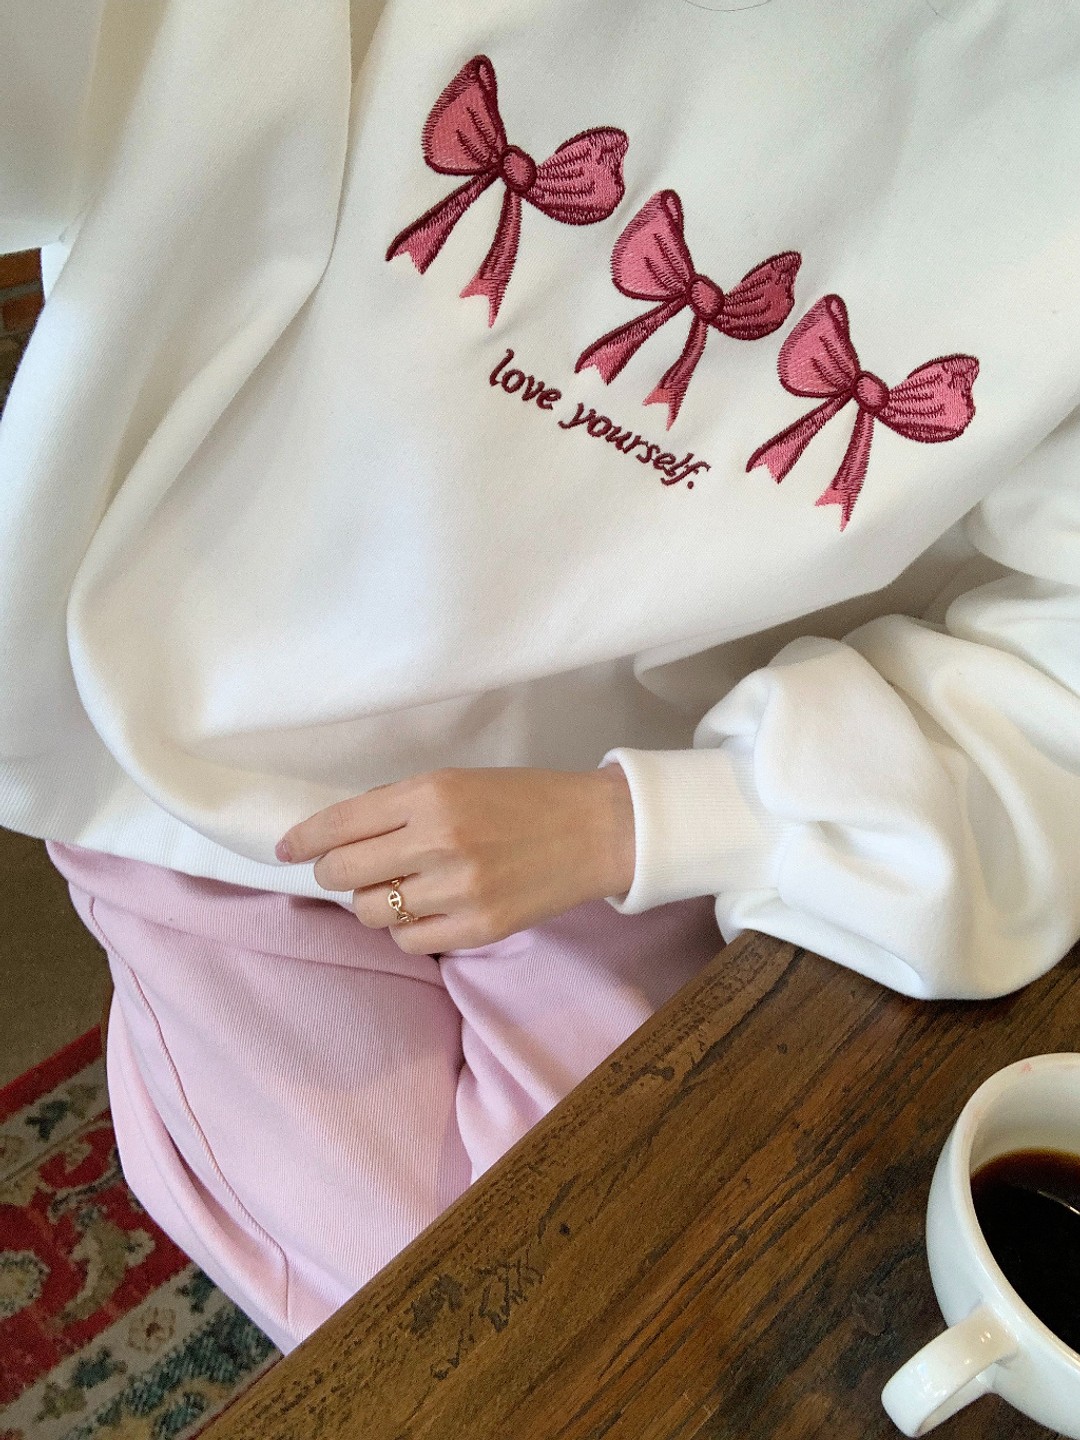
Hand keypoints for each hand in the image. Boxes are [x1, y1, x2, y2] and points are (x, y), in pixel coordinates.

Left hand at [275, 765, 635, 952]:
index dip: (303, 839)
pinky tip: (426, 908)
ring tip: (398, 887)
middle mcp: (438, 841)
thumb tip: (338, 835)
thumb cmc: (522, 799)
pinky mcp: (477, 928)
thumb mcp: (457, 781)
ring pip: (371, 912)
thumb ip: (399, 806)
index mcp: (430, 794)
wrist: (594, 831)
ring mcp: (458, 890)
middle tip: (348, 869)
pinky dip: (406, 927)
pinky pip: (408, 940)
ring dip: (372, 901)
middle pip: (343, 873)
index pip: (340, 823)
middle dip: (333, 872)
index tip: (286, 849)